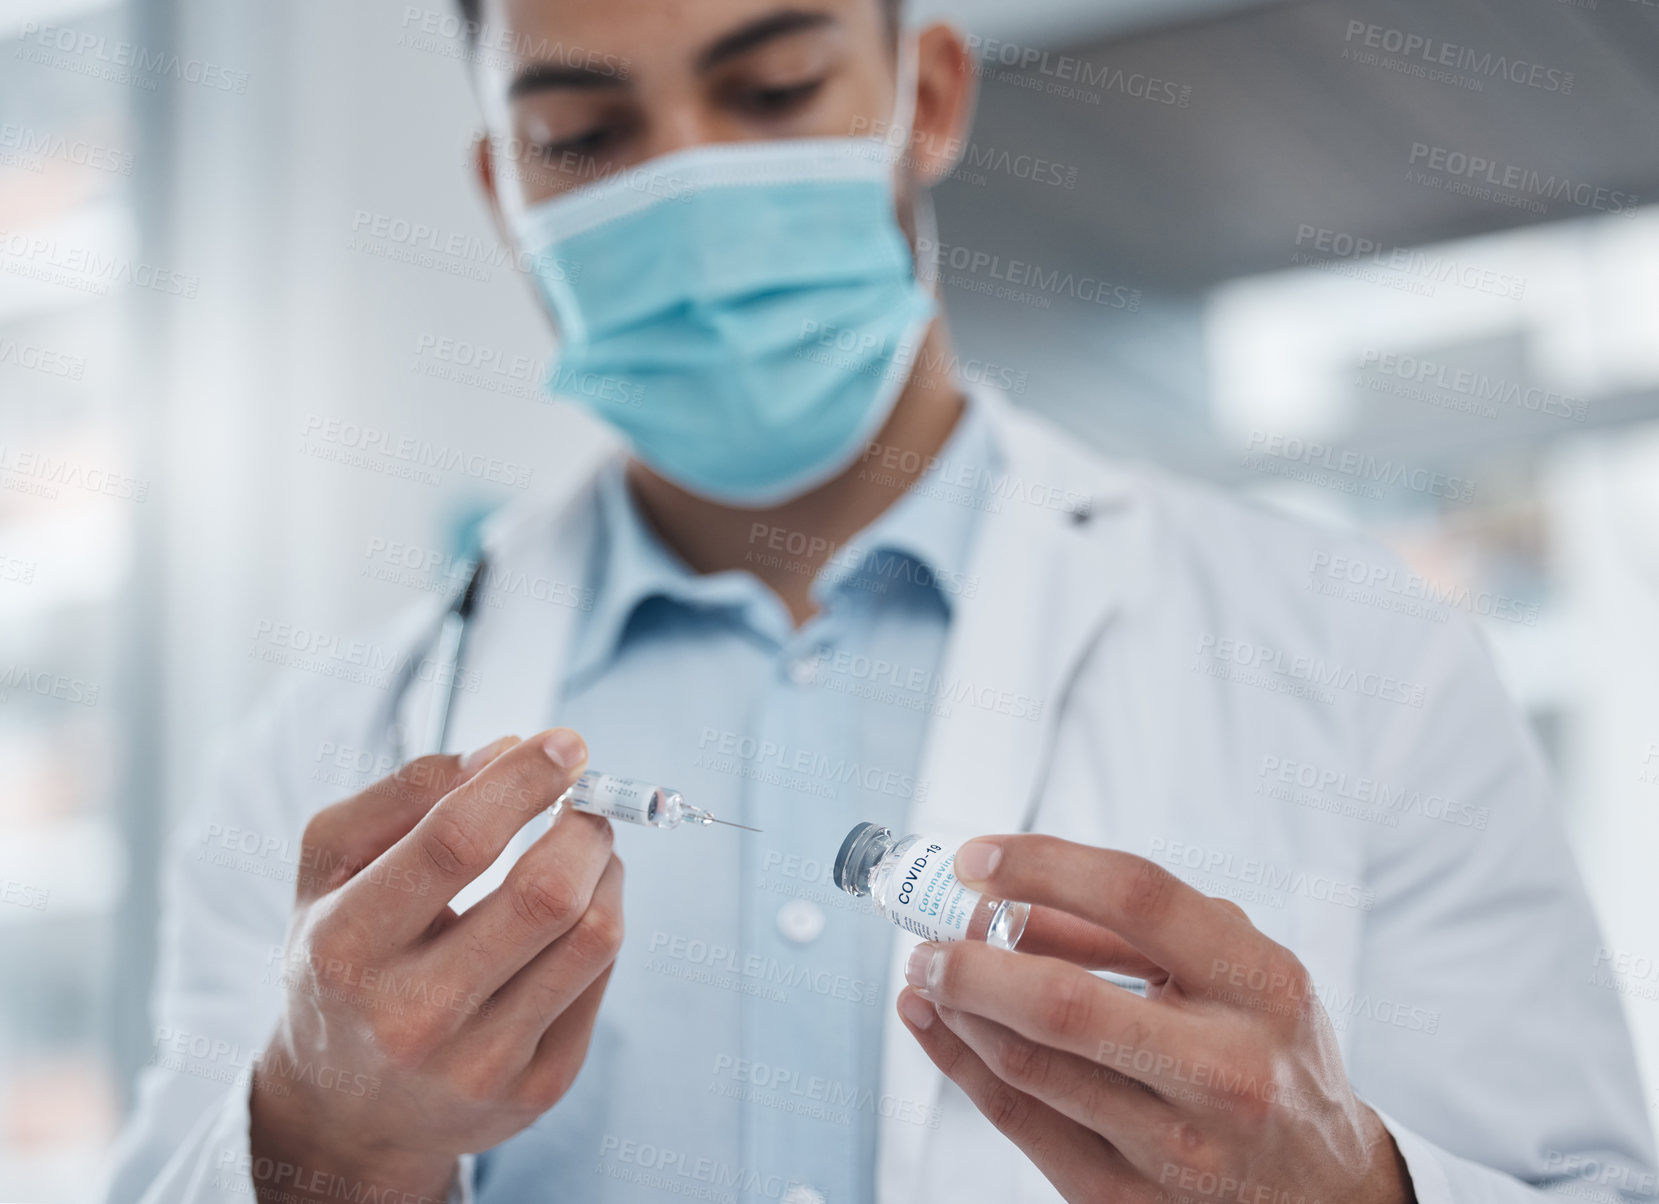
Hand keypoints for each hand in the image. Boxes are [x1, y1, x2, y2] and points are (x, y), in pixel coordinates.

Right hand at [249, 730, 622, 1203]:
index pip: (457, 843)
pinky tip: (572, 915)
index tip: (566, 744)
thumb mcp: (330, 870)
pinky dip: (601, 922)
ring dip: (607, 869)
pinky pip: (601, 978)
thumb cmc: (342, 961)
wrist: (343, 1114)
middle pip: (545, 893)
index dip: (525, 781)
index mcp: (346, 947)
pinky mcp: (537, 1089)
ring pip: (593, 935)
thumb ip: (403, 794)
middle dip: (584, 826)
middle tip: (584, 802)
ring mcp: (480, 1064)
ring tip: (585, 851)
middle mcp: (412, 1016)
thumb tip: (507, 751)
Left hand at [894, 836, 1414, 1203]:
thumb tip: (1006, 896)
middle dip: (973, 960)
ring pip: (1030, 1067)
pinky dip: (959, 1065)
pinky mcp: (1129, 1199)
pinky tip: (933, 1025)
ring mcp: (1177, 1145)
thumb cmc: (1266, 1054)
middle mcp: (1227, 1068)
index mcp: (1261, 984)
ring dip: (959, 1009)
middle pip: (1065, 1001)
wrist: (1324, 1193)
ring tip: (929, 972)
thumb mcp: (1234, 972)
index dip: (1043, 868)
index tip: (976, 860)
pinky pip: (1019, 1123)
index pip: (1138, 899)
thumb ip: (1132, 931)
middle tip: (928, 934)